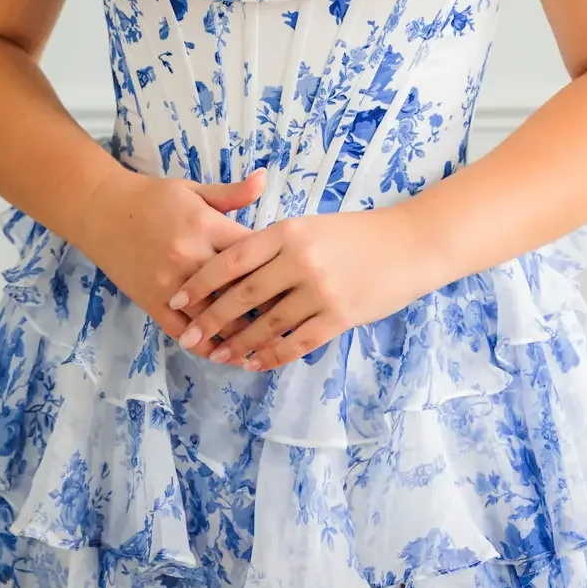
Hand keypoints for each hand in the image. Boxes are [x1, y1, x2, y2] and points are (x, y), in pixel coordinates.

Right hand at [75, 163, 278, 349]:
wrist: (103, 210)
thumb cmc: (153, 197)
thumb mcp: (194, 189)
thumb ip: (231, 193)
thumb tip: (265, 178)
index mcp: (205, 226)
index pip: (251, 253)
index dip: (276, 269)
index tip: (296, 282)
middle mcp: (190, 258)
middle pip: (237, 289)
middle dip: (266, 307)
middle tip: (292, 320)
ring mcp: (170, 285)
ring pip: (213, 318)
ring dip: (241, 335)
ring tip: (269, 347)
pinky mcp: (152, 303)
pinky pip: (183, 332)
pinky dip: (206, 346)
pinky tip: (226, 356)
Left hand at [165, 206, 438, 370]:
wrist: (409, 244)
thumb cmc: (357, 233)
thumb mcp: (311, 224)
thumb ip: (276, 243)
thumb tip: (234, 264)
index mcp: (288, 231)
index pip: (232, 259)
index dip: (201, 282)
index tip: (177, 299)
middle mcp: (300, 259)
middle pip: (243, 295)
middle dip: (210, 318)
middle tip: (188, 336)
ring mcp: (320, 290)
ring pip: (267, 323)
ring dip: (238, 343)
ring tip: (218, 355)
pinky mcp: (339, 316)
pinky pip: (297, 342)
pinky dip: (272, 355)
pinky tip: (255, 363)